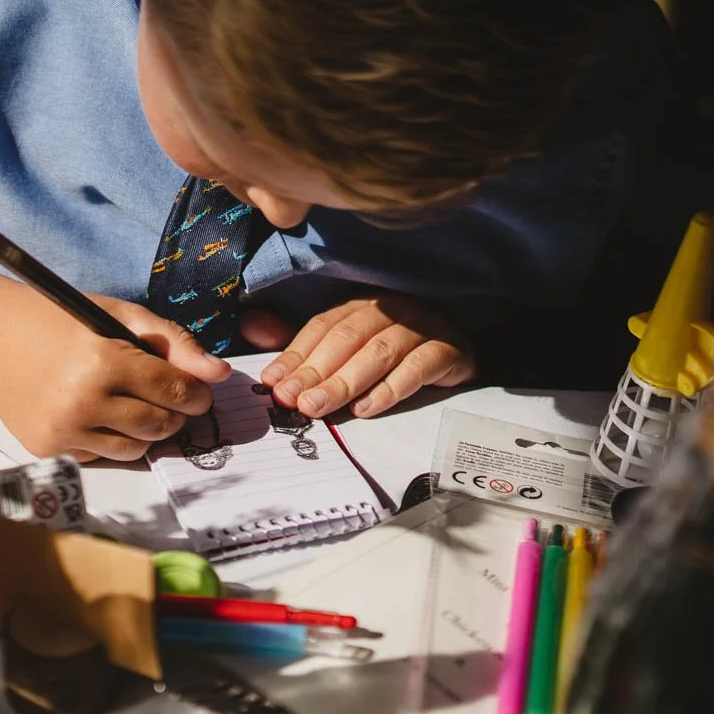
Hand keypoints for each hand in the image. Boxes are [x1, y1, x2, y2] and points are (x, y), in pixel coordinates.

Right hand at [0, 286, 228, 461]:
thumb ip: (172, 343)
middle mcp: (82, 402)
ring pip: (135, 449)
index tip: (199, 392)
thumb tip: (219, 374)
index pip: (175, 392)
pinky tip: (94, 412)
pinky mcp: (49, 449)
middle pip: (160, 426)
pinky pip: (101, 455)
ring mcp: (63, 431)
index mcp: (103, 362)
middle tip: (167, 396)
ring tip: (131, 403)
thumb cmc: (59, 321)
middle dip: (174, 414)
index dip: (196, 393)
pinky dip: (109, 438)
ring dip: (145, 430)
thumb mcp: (118, 316)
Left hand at [242, 293, 474, 418]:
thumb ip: (302, 343)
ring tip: (319, 407)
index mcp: (361, 304)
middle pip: (347, 338)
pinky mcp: (449, 349)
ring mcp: (422, 326)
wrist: (463, 354)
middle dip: (315, 371)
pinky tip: (367, 409)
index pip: (322, 327)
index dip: (294, 354)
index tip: (272, 382)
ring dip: (345, 382)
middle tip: (291, 400)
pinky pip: (418, 368)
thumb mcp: (347, 346)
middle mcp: (390, 308)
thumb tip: (251, 327)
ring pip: (378, 352)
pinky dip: (391, 389)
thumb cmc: (397, 353)